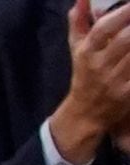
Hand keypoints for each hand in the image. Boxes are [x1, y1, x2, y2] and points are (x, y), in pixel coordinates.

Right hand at [52, 0, 129, 164]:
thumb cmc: (84, 75)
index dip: (122, 13)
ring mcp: (114, 80)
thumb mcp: (77, 48)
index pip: (103, 29)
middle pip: (124, 40)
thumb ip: (79, 22)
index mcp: (86, 52)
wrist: (84, 114)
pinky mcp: (127, 93)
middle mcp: (99, 66)